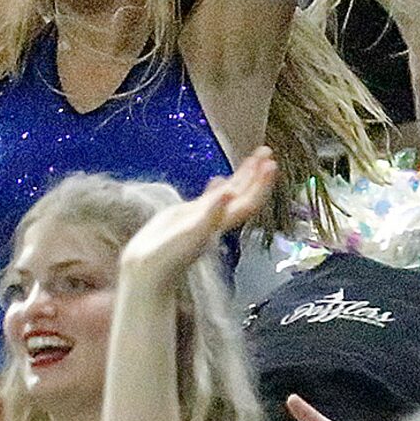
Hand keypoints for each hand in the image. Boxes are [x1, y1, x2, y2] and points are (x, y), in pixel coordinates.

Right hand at [120, 149, 273, 287]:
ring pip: (228, 194)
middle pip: (244, 195)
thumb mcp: (191, 232)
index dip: (261, 184)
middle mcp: (217, 219)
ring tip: (252, 159)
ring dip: (241, 176)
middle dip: (256, 174)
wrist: (149, 269)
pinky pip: (208, 199)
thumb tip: (229, 193)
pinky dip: (216, 188)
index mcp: (221, 223)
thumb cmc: (169, 257)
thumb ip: (211, 212)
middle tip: (266, 151)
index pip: (248, 201)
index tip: (270, 164)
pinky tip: (218, 179)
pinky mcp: (188, 216)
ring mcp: (204, 217)